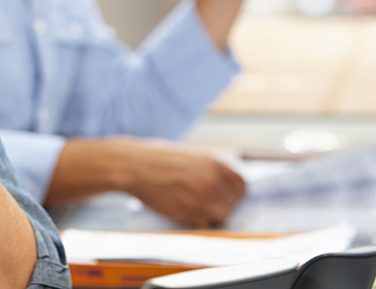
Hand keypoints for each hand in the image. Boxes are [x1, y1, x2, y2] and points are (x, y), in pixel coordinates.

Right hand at [116, 138, 245, 227]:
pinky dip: (199, 219)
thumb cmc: (158, 158)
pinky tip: (186, 208)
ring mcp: (200, 199)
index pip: (242, 186)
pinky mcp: (187, 213)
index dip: (236, 192)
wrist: (133, 165)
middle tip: (209, 201)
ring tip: (197, 205)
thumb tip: (227, 182)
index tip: (229, 195)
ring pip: (221, 215)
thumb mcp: (192, 154)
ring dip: (213, 213)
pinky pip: (204, 222)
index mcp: (215, 163)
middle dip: (224, 203)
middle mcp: (211, 181)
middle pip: (233, 203)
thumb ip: (212, 168)